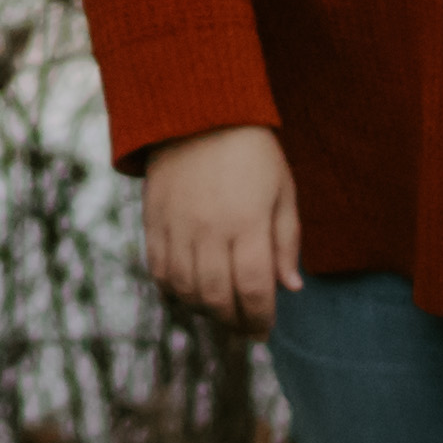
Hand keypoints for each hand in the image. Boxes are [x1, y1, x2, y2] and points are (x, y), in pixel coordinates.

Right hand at [140, 125, 296, 327]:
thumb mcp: (283, 191)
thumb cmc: (251, 153)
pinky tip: (189, 292)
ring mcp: (177, 226)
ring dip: (203, 310)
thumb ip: (287, 241)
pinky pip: (158, 270)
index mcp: (248, 221)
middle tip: (243, 326)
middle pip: (217, 297)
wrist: (197, 113)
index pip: (255, 288)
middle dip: (233, 321)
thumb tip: (290, 288)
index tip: (264, 330)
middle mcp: (210, 228)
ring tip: (219, 310)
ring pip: (185, 289)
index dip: (260, 318)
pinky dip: (173, 290)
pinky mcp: (153, 221)